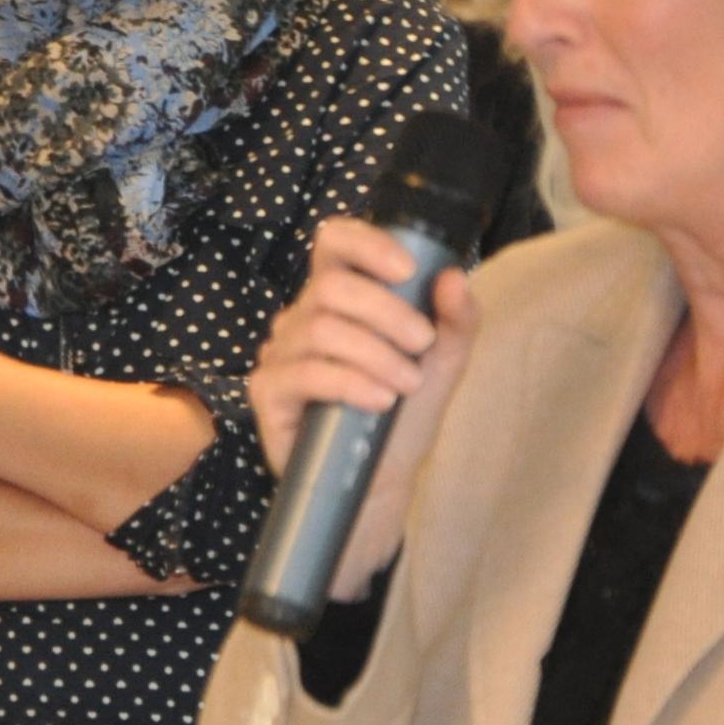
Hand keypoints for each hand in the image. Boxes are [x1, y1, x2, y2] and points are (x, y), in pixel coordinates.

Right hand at [246, 219, 480, 596]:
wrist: (382, 482)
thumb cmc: (404, 417)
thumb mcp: (442, 365)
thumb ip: (456, 321)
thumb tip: (452, 277)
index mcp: (340, 298)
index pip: (334, 243)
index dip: (365, 243)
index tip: (408, 270)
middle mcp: (302, 318)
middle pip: (331, 286)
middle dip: (387, 312)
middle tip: (422, 346)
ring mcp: (280, 354)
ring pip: (321, 329)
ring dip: (375, 354)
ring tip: (406, 384)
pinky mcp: (267, 392)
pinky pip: (304, 372)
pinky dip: (349, 382)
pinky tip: (378, 401)